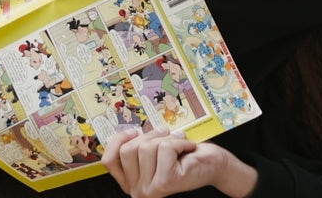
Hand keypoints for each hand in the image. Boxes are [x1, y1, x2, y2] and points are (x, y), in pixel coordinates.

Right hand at [102, 127, 257, 197]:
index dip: (118, 140)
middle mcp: (137, 190)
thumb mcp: (154, 150)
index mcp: (130, 182)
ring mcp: (150, 189)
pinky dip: (179, 142)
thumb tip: (125, 130)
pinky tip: (188, 147)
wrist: (212, 165)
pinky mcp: (165, 182)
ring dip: (167, 138)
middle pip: (128, 150)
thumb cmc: (185, 155)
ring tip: (179, 142)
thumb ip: (136, 146)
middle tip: (166, 134)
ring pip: (146, 147)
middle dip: (149, 135)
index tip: (134, 130)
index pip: (109, 160)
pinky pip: (165, 148)